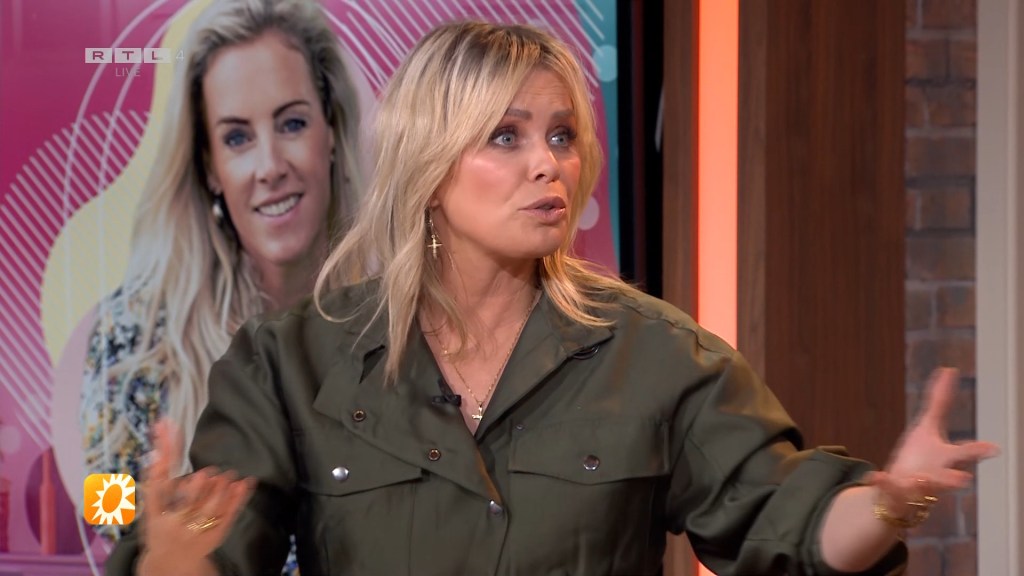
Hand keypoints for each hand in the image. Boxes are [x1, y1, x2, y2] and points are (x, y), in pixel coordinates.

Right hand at [137, 420, 254, 575]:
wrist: (168, 563)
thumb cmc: (160, 525)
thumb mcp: (152, 504)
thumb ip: (159, 472)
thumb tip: (162, 431)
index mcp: (154, 513)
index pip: (156, 485)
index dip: (162, 468)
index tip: (173, 457)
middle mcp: (173, 523)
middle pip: (185, 505)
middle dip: (196, 490)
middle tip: (207, 473)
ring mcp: (195, 532)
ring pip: (209, 510)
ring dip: (219, 491)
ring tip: (227, 475)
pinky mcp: (214, 536)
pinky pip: (229, 515)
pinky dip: (238, 498)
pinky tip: (246, 482)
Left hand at [865, 367, 998, 518]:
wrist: (901, 497)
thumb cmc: (921, 458)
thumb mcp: (928, 427)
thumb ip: (939, 400)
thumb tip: (948, 370)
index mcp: (943, 454)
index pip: (962, 452)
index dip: (977, 448)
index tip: (994, 448)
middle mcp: (935, 471)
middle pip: (950, 469)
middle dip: (960, 468)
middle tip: (970, 471)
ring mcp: (915, 483)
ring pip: (923, 486)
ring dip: (924, 482)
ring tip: (922, 479)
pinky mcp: (895, 490)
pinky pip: (887, 486)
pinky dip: (882, 481)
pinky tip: (873, 474)